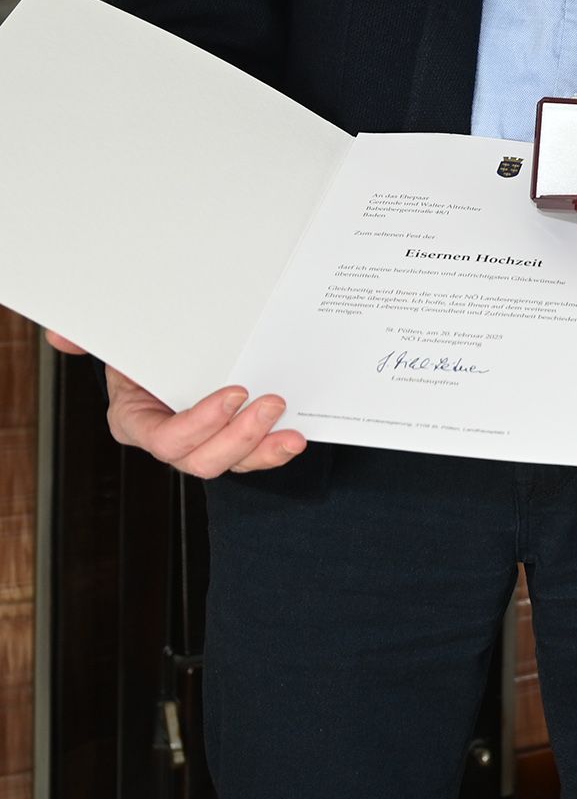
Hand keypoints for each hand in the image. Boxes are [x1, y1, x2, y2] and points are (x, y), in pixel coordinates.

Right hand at [44, 332, 305, 476]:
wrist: (172, 351)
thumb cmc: (145, 351)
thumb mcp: (121, 340)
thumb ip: (90, 338)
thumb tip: (59, 335)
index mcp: (136, 421)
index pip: (165, 437)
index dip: (199, 424)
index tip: (233, 394)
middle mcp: (171, 440)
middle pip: (200, 460)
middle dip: (238, 437)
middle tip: (269, 403)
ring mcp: (205, 444)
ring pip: (231, 463)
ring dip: (262, 449)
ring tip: (290, 432)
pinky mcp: (234, 442)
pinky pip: (253, 457)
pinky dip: (274, 450)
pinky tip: (295, 437)